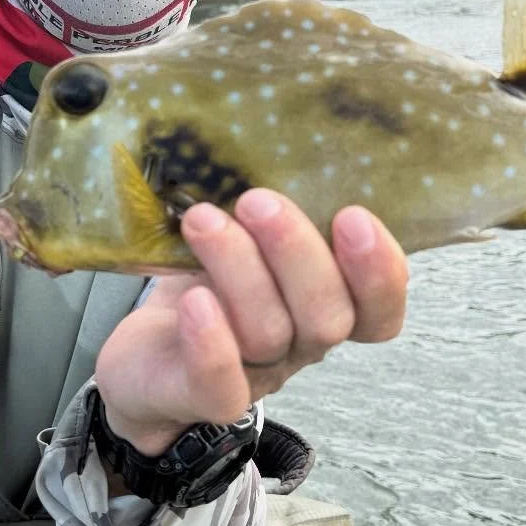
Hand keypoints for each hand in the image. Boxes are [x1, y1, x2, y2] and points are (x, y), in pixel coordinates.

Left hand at [94, 189, 408, 454]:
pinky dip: (211, 341)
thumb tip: (277, 129)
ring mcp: (255, 375)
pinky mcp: (200, 396)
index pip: (381, 309)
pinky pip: (221, 383)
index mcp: (327, 305)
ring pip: (269, 334)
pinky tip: (193, 299)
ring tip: (202, 220)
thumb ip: (272, 206)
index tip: (353, 215)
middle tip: (257, 201)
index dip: (380, 271)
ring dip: (238, 270)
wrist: (145, 355)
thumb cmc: (207, 278)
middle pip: (328, 318)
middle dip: (297, 254)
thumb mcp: (246, 234)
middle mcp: (301, 345)